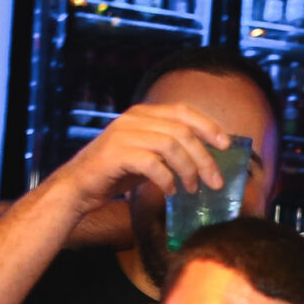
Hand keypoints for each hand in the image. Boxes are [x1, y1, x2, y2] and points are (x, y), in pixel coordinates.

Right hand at [56, 103, 234, 213]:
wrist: (77, 187)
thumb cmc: (116, 173)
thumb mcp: (147, 154)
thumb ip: (170, 149)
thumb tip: (206, 157)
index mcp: (143, 114)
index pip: (183, 111)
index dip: (208, 126)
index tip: (226, 145)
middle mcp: (134, 119)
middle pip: (182, 131)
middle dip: (204, 157)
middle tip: (215, 182)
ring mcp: (123, 134)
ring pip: (171, 145)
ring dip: (188, 170)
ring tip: (192, 189)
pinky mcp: (116, 154)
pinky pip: (152, 163)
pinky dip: (167, 179)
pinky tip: (170, 191)